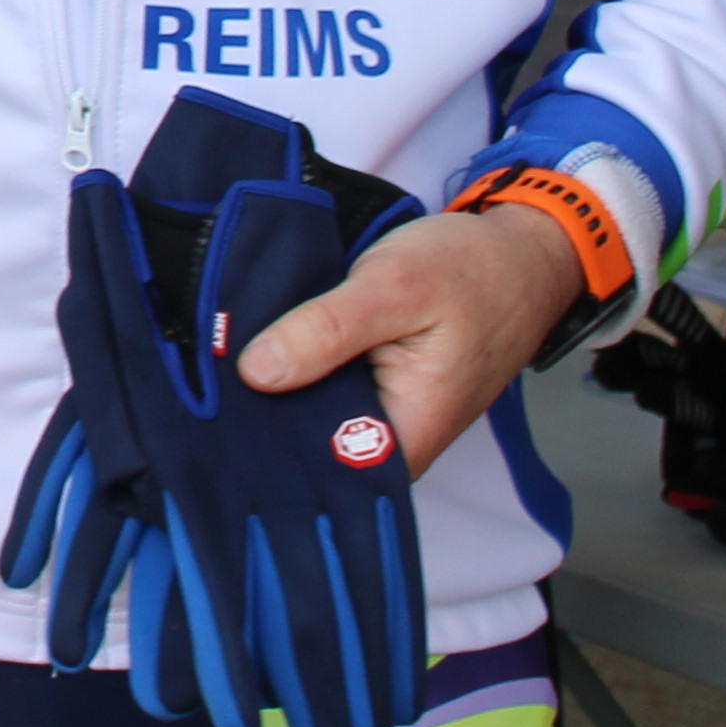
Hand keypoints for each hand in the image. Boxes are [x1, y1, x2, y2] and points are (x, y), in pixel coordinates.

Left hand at [233, 199, 579, 470]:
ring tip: (219, 365)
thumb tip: (257, 372)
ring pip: (315, 421)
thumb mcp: (393, 286)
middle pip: (311, 450)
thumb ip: (327, 331)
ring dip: (278, 393)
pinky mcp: (379, 395)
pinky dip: (300, 374)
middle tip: (202, 382)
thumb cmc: (471, 270)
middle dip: (261, 418)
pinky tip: (260, 353)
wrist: (523, 254)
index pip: (320, 472)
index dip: (263, 447)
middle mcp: (397, 444)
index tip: (213, 416)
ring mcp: (389, 420)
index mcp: (408, 437)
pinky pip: (327, 397)